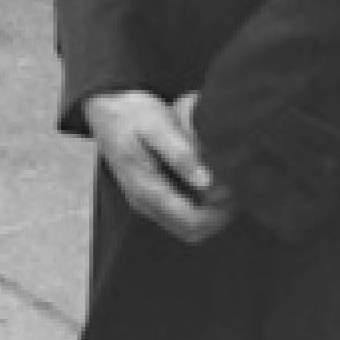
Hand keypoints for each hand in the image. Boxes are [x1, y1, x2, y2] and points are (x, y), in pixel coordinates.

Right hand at [82, 89, 232, 242]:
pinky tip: (207, 180)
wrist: (106, 107)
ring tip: (224, 183)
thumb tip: (206, 182)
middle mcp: (145, 203)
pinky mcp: (149, 196)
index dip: (218, 213)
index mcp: (147, 189)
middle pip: (192, 232)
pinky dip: (199, 205)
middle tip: (233, 187)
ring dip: (209, 212)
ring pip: (186, 226)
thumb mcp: (157, 124)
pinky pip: (179, 215)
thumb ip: (180, 154)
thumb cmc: (133, 113)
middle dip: (217, 216)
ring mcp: (146, 202)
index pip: (192, 223)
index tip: (233, 189)